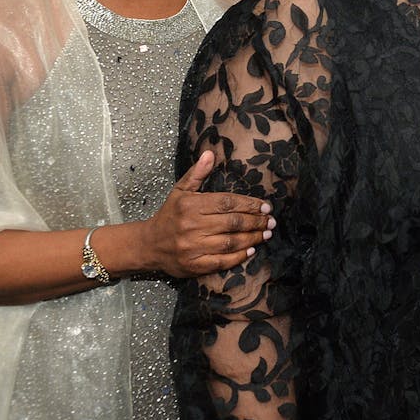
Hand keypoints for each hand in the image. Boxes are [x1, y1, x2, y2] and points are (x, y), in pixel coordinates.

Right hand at [141, 151, 274, 276]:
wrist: (148, 245)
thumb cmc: (169, 215)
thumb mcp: (180, 191)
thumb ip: (197, 173)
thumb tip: (210, 153)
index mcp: (191, 206)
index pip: (227, 203)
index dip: (249, 204)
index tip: (265, 206)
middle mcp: (192, 226)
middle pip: (232, 223)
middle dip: (256, 221)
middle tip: (271, 220)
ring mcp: (193, 247)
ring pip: (230, 242)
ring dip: (252, 238)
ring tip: (267, 233)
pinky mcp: (194, 265)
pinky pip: (222, 262)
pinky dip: (239, 257)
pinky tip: (251, 250)